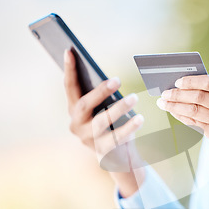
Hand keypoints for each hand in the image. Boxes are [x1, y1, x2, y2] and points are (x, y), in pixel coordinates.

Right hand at [63, 50, 144, 195]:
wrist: (119, 158)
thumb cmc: (112, 125)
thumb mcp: (105, 109)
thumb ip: (103, 96)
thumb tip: (111, 78)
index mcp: (74, 110)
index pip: (69, 87)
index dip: (69, 69)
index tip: (70, 50)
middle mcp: (76, 124)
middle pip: (84, 105)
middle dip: (100, 92)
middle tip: (117, 79)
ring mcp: (88, 139)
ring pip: (101, 122)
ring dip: (119, 108)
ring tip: (134, 97)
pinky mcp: (102, 151)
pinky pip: (116, 137)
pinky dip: (129, 127)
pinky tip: (140, 118)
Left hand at [157, 74, 208, 208]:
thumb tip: (187, 85)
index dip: (192, 81)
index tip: (178, 81)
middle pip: (199, 97)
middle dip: (178, 94)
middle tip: (164, 92)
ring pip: (194, 111)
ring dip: (175, 106)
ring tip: (163, 102)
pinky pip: (196, 124)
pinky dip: (182, 117)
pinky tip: (174, 113)